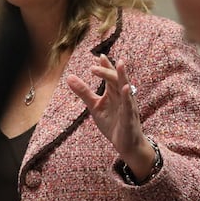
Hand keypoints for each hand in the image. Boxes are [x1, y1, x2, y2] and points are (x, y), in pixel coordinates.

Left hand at [67, 56, 156, 177]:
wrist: (126, 145)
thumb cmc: (113, 124)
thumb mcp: (94, 106)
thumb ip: (83, 92)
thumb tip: (69, 77)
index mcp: (114, 92)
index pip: (110, 75)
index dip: (105, 66)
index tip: (99, 55)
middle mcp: (122, 96)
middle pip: (116, 79)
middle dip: (107, 71)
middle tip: (94, 67)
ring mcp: (128, 105)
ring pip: (126, 87)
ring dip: (122, 76)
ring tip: (120, 64)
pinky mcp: (130, 117)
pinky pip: (129, 105)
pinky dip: (127, 96)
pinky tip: (125, 88)